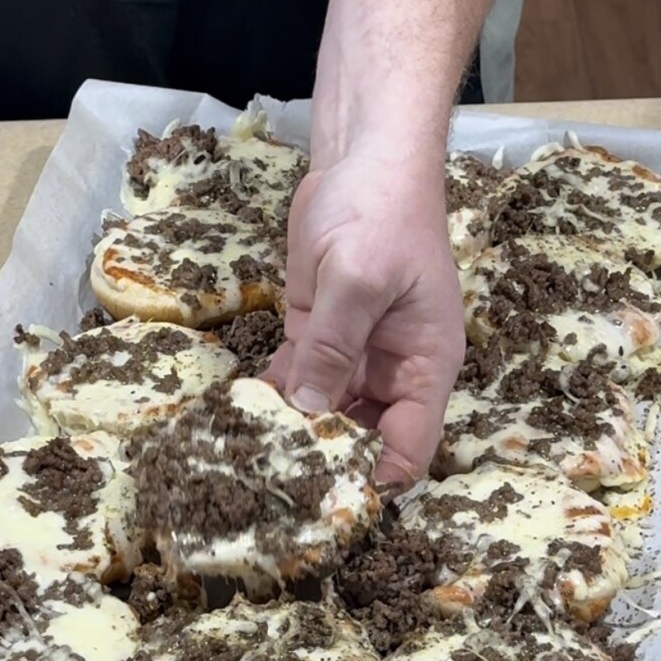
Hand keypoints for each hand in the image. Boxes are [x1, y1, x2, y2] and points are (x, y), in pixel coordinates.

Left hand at [268, 155, 464, 488]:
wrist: (363, 155)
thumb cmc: (380, 212)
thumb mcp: (357, 280)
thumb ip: (331, 350)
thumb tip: (307, 416)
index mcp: (425, 364)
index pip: (410, 447)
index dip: (374, 479)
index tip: (328, 504)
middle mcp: (392, 369)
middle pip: (364, 438)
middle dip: (324, 464)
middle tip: (270, 493)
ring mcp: (352, 352)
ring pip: (325, 412)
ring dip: (291, 433)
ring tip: (245, 466)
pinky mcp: (316, 332)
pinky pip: (296, 379)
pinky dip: (272, 398)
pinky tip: (236, 420)